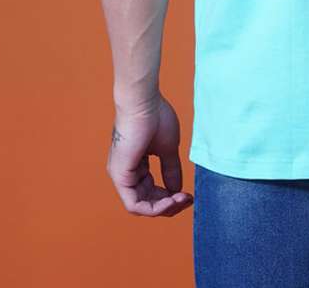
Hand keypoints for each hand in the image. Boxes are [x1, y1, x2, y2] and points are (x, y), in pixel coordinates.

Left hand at [106, 93, 193, 216]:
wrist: (143, 102)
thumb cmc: (155, 117)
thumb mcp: (168, 148)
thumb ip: (170, 169)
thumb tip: (176, 189)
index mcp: (135, 164)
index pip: (151, 191)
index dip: (170, 197)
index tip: (188, 195)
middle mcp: (125, 172)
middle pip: (146, 201)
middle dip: (169, 204)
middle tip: (187, 199)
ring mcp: (120, 175)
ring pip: (140, 205)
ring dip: (163, 207)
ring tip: (181, 199)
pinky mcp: (120, 175)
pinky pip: (134, 204)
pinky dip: (153, 207)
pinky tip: (170, 200)